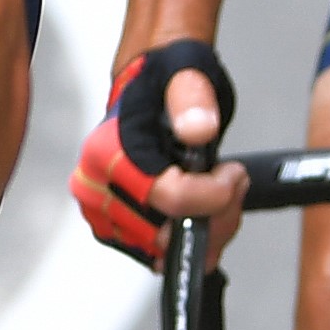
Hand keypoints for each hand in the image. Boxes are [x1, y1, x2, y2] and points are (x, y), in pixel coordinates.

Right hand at [71, 35, 238, 259]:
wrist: (146, 91)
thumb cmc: (161, 86)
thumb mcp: (184, 74)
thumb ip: (191, 98)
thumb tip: (198, 128)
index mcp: (105, 153)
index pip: (167, 198)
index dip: (213, 194)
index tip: (232, 175)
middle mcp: (97, 189)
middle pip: (167, 236)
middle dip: (216, 215)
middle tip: (232, 183)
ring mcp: (104, 215)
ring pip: (166, 253)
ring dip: (206, 232)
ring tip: (220, 195)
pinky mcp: (117, 231)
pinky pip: (160, 256)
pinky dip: (190, 241)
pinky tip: (203, 212)